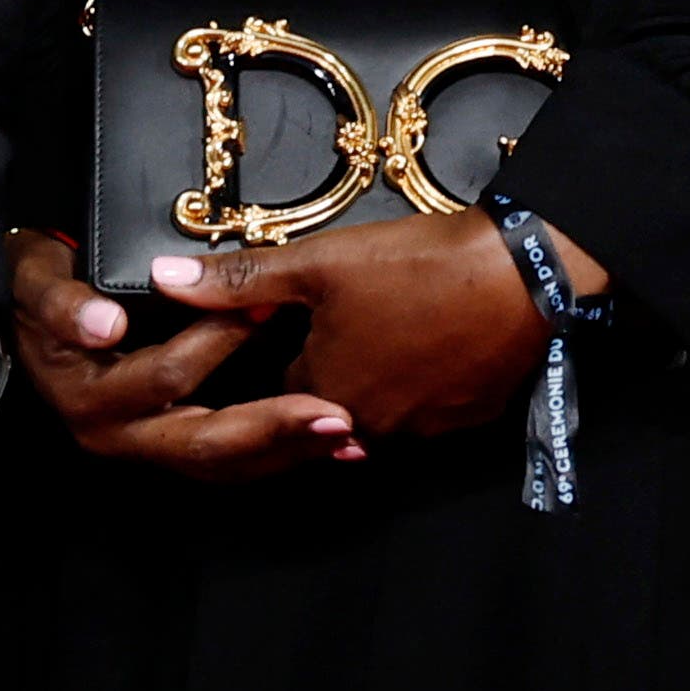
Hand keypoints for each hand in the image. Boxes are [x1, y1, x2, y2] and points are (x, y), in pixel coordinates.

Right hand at [5, 226, 358, 480]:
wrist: (28, 321)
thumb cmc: (41, 289)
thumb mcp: (35, 279)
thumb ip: (60, 301)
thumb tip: (106, 325)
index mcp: (89, 396)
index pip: (164, 376)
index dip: (215, 343)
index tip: (267, 306)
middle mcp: (118, 435)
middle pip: (206, 442)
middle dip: (275, 427)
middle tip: (336, 413)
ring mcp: (147, 448)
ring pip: (227, 464)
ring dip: (290, 450)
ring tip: (348, 432)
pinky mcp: (173, 450)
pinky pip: (235, 464)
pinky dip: (285, 454)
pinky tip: (333, 444)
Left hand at [141, 210, 562, 441]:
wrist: (525, 270)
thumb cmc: (416, 266)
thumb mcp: (316, 263)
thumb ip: (238, 279)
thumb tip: (164, 278)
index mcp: (328, 391)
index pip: (281, 389)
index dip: (284, 351)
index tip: (297, 322)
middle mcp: (378, 425)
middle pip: (332, 403)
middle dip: (331, 367)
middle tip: (351, 316)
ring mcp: (432, 427)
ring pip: (383, 408)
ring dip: (378, 377)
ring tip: (389, 323)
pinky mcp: (474, 417)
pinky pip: (432, 409)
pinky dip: (424, 381)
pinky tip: (428, 339)